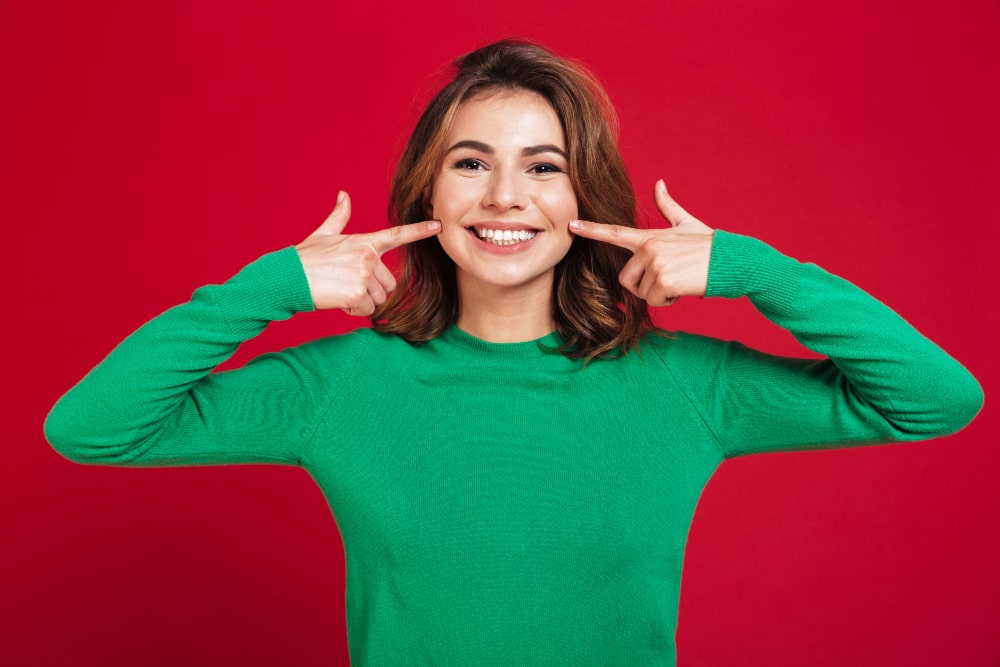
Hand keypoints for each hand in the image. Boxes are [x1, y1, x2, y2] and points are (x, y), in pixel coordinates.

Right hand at [295, 191, 440, 314]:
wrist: (288, 277)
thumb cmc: (305, 258)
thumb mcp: (323, 235)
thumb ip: (339, 217)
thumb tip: (344, 195)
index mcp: (364, 242)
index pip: (398, 235)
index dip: (420, 230)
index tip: (438, 225)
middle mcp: (368, 256)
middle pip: (388, 283)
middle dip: (371, 289)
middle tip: (347, 283)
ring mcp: (364, 275)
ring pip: (378, 298)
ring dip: (362, 301)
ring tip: (340, 290)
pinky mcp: (358, 293)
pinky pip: (368, 309)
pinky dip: (354, 310)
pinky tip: (338, 300)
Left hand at [569, 180, 713, 305]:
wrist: (733, 259)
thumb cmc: (709, 245)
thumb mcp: (686, 224)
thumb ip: (668, 207)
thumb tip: (659, 183)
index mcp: (649, 237)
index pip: (615, 232)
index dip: (591, 230)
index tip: (571, 226)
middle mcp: (648, 247)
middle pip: (626, 279)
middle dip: (645, 286)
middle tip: (670, 277)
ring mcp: (655, 263)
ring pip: (641, 292)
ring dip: (660, 294)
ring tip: (680, 279)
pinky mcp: (663, 279)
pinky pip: (655, 300)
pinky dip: (669, 300)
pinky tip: (684, 287)